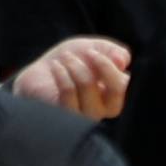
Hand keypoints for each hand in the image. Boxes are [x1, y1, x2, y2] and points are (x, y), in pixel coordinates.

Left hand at [11, 35, 131, 119]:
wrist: (41, 71)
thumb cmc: (71, 61)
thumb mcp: (93, 48)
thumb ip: (112, 51)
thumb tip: (124, 61)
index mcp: (113, 94)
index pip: (123, 86)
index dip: (110, 67)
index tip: (93, 51)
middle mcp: (102, 109)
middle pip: (114, 94)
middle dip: (101, 67)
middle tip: (87, 52)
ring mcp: (83, 116)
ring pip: (89, 92)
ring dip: (77, 67)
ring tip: (66, 57)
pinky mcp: (63, 117)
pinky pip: (68, 94)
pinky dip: (62, 74)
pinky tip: (56, 66)